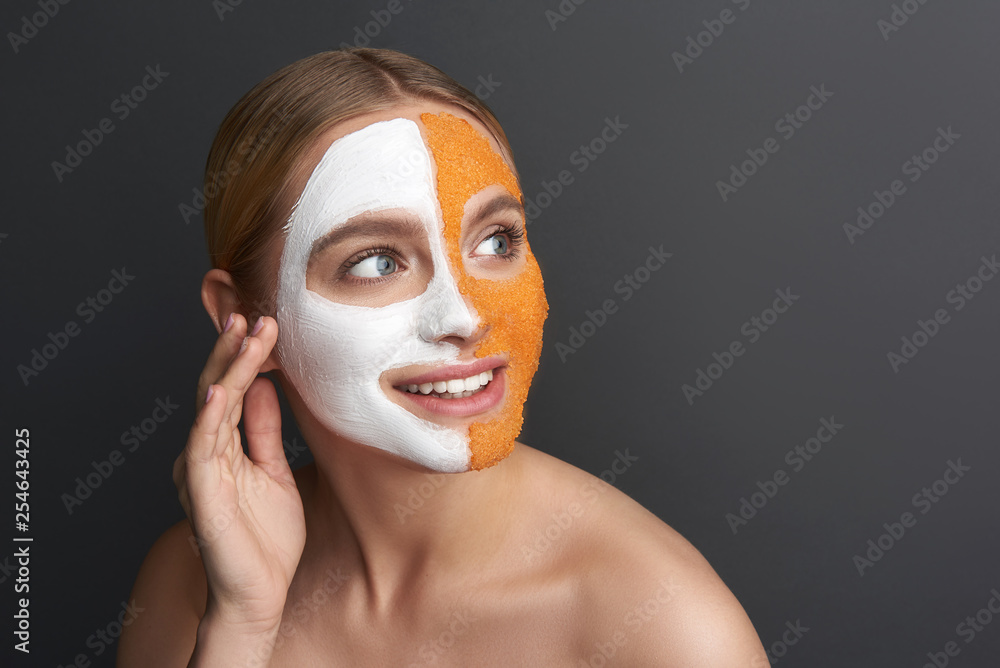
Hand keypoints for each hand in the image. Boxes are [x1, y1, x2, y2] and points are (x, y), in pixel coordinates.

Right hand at [173, 314, 305, 632]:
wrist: (261, 594)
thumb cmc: (267, 538)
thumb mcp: (273, 471)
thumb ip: (264, 430)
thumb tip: (265, 385)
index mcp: (224, 447)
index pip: (233, 390)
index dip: (247, 357)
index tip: (267, 324)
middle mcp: (206, 453)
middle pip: (217, 389)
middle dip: (236, 351)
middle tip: (256, 315)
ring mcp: (200, 471)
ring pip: (210, 408)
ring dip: (229, 369)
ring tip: (246, 334)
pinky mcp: (200, 493)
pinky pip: (202, 448)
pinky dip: (211, 416)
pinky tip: (223, 388)